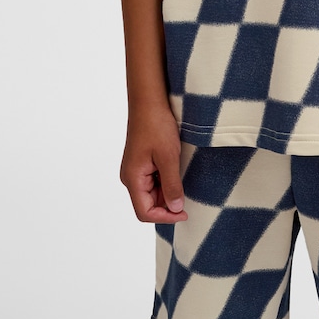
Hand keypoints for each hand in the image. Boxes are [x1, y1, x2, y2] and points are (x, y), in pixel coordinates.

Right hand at [120, 108, 187, 223]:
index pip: (144, 212)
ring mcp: (135, 170)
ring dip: (168, 191)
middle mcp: (130, 177)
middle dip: (168, 204)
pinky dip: (166, 181)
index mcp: (132, 179)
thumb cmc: (156, 126)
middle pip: (148, 204)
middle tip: (187, 194)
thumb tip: (175, 208)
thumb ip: (171, 185)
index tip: (184, 212)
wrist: (149, 102)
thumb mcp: (168, 157)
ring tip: (181, 176)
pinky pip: (153, 181)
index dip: (165, 217)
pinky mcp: (141, 163)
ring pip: (152, 193)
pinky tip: (176, 170)